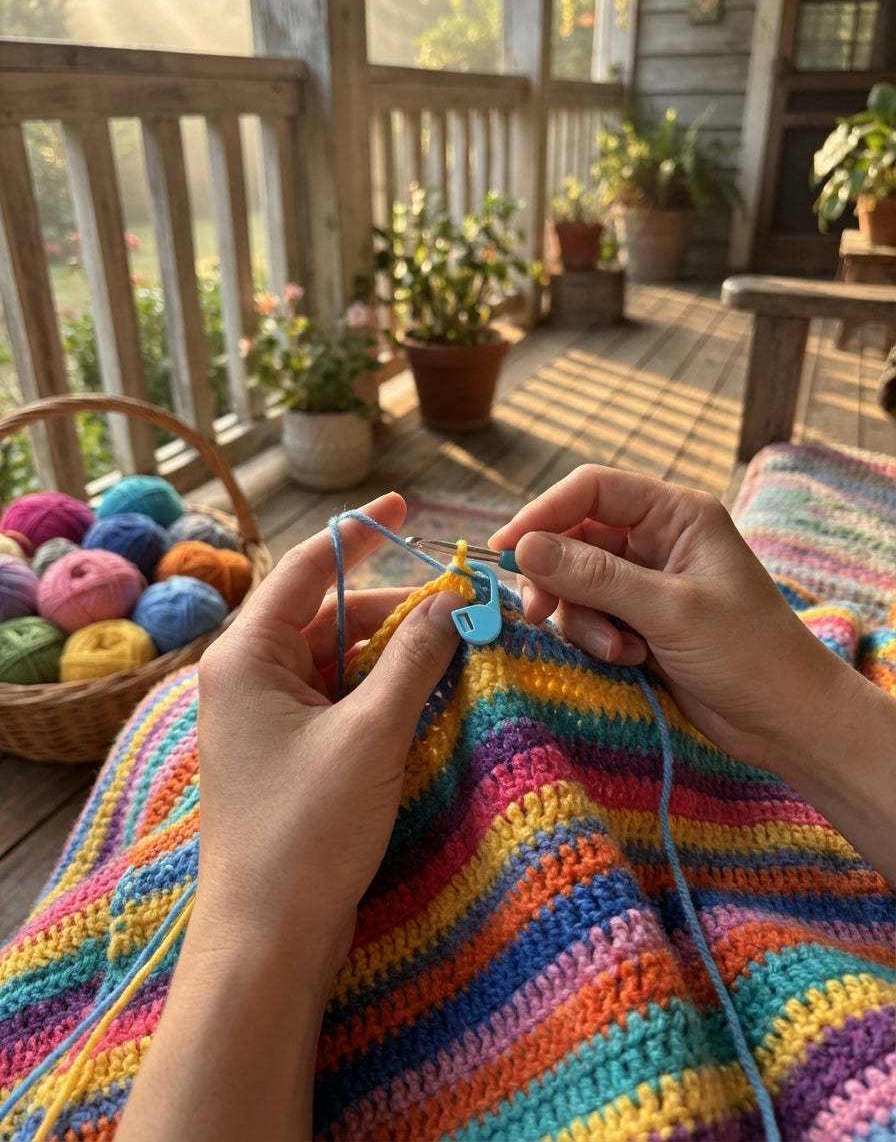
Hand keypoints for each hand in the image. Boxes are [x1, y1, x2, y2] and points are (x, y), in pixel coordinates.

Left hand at [195, 491, 462, 957]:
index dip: (359, 531)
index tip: (405, 503)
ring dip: (396, 652)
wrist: (269, 937)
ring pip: (342, 659)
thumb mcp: (371, 733)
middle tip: (465, 604)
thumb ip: (414, 658)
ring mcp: (269, 716)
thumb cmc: (307, 831)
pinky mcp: (290, 752)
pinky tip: (431, 692)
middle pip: (332, 615)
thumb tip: (453, 600)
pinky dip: (384, 690)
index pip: (306, 568)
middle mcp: (250, 676)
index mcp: (247, 656)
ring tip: (461, 646)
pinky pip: (341, 699)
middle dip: (397, 608)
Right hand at [489, 465, 862, 773]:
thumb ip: (593, 576)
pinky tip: (631, 660)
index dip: (543, 513)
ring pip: (576, 582)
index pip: (592, 490)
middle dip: (557, 577)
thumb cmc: (747, 652)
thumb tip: (524, 547)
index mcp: (676, 514)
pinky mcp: (640, 621)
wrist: (786, 720)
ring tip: (618, 650)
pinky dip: (598, 639)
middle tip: (537, 612)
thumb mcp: (668, 609)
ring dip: (583, 619)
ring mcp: (647, 582)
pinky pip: (591, 617)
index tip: (505, 549)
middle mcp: (658, 539)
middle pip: (574, 537)